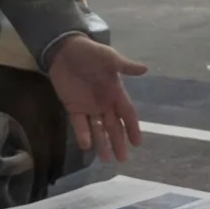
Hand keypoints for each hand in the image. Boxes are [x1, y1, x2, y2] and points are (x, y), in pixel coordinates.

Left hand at [46, 36, 148, 162]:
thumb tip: (145, 69)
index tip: (137, 143)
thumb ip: (125, 66)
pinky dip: (83, 134)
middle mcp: (104, 103)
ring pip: (98, 129)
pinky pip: (79, 124)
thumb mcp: (109, 57)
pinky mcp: (73, 107)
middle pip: (113, 126)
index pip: (127, 114)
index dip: (132, 128)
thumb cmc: (90, 53)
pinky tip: (87, 145)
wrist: (64, 49)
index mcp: (115, 92)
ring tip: (106, 159)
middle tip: (122, 159)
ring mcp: (88, 107)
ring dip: (102, 143)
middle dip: (118, 142)